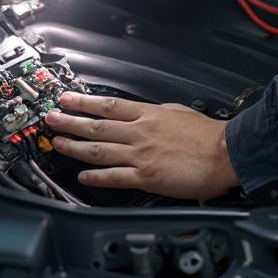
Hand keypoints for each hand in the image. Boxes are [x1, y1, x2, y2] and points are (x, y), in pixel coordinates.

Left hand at [45, 90, 238, 199]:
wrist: (226, 153)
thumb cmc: (207, 134)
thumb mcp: (178, 111)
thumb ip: (155, 113)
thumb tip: (142, 113)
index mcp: (148, 114)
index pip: (108, 105)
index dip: (83, 102)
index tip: (66, 99)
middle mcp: (141, 133)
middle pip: (97, 126)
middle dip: (70, 122)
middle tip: (52, 119)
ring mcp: (141, 156)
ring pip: (100, 150)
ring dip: (76, 147)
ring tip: (59, 144)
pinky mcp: (147, 177)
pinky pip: (115, 177)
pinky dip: (96, 177)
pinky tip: (83, 177)